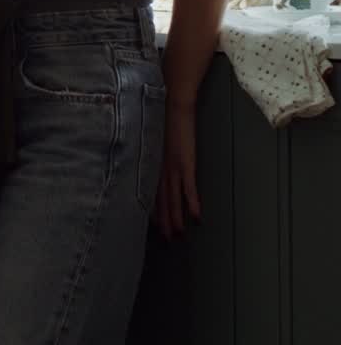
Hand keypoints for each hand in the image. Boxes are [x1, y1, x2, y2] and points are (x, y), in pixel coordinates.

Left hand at [155, 101, 200, 238]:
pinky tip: (196, 216)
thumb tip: (150, 160)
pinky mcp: (186, 162)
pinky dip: (192, 203)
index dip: (151, 211)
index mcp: (150, 162)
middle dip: (163, 221)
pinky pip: (188, 187)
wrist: (172, 104)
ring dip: (176, 218)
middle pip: (160, 201)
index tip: (152, 226)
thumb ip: (149, 151)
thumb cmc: (161, 117)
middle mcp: (159, 168)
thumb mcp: (150, 137)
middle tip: (166, 240)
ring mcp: (173, 167)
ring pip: (173, 199)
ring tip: (178, 235)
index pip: (149, 193)